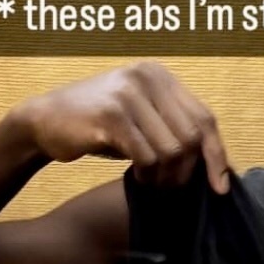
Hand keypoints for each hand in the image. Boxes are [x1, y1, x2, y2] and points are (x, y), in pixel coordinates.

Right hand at [15, 63, 229, 191]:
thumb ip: (172, 128)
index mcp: (159, 76)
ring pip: (172, 150)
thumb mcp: (141, 119)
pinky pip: (147, 156)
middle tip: (170, 187)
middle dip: (187, 171)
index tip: (219, 187)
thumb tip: (214, 164)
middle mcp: (147, 77)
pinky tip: (138, 178)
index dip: (216, 155)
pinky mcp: (112, 115)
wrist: (45, 121)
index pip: (205, 117)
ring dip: (165, 177)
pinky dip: (147, 175)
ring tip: (151, 182)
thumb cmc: (98, 127)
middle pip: (192, 136)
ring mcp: (129, 94)